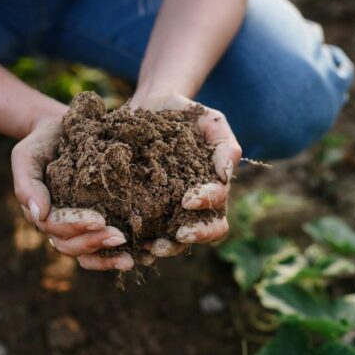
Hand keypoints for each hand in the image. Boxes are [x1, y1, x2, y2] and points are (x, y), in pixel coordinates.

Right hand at [12, 110, 136, 271]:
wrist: (64, 129)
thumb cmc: (43, 142)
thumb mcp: (27, 156)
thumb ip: (27, 184)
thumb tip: (40, 215)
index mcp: (44, 215)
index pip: (57, 230)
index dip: (76, 227)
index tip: (100, 220)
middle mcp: (62, 226)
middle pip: (73, 246)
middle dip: (96, 244)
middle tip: (120, 237)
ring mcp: (81, 227)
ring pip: (90, 254)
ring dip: (109, 258)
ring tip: (132, 259)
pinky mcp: (103, 221)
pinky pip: (109, 246)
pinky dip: (124, 252)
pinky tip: (145, 254)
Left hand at [128, 92, 242, 263]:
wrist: (151, 106)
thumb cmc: (187, 115)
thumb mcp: (211, 122)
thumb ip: (225, 146)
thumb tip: (225, 175)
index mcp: (212, 191)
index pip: (218, 210)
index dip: (207, 208)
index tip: (189, 198)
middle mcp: (191, 208)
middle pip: (202, 233)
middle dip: (193, 236)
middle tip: (178, 234)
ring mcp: (167, 211)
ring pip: (174, 241)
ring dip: (166, 247)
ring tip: (151, 247)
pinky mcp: (142, 210)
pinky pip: (143, 234)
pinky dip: (138, 244)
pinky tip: (129, 244)